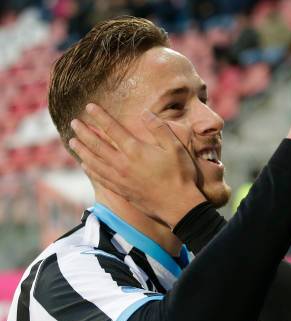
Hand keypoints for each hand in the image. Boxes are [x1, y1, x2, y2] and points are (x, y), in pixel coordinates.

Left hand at [69, 103, 205, 228]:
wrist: (178, 205)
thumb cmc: (180, 174)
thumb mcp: (175, 147)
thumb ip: (159, 128)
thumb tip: (144, 113)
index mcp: (136, 150)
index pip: (113, 129)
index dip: (100, 116)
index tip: (89, 107)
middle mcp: (123, 163)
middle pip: (97, 145)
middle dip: (84, 132)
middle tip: (74, 123)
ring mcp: (120, 179)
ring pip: (94, 162)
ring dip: (82, 151)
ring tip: (72, 142)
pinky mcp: (121, 191)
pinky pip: (100, 179)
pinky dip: (90, 170)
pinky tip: (85, 166)